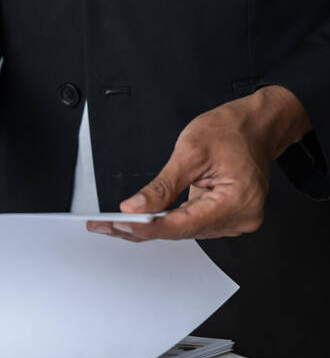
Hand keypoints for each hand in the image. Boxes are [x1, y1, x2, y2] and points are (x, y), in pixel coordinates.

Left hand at [87, 85, 311, 240]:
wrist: (254, 125)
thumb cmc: (230, 131)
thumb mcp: (190, 152)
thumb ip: (162, 185)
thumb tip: (136, 207)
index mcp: (238, 200)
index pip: (183, 224)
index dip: (147, 226)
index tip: (118, 225)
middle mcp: (241, 216)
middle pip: (180, 231)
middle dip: (140, 228)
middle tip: (103, 226)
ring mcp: (235, 220)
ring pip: (181, 231)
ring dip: (148, 227)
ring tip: (113, 224)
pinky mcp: (225, 218)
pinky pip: (188, 224)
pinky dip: (163, 221)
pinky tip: (139, 220)